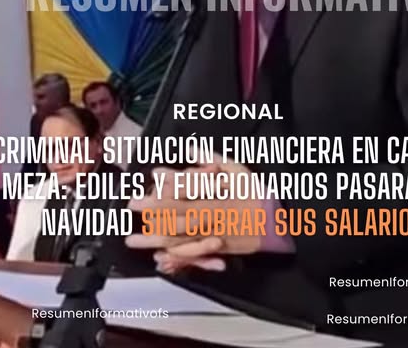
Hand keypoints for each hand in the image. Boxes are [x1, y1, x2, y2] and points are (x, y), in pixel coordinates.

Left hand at [126, 155, 263, 272]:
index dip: (165, 186)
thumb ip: (211, 160)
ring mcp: (213, 234)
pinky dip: (175, 256)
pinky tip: (160, 256)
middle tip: (132, 209)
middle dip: (151, 213)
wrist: (276, 223)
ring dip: (155, 238)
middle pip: (177, 214)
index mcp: (217, 194)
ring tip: (136, 239)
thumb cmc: (256, 194)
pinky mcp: (215, 248)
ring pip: (181, 237)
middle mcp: (212, 214)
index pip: (186, 189)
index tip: (148, 183)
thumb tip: (191, 150)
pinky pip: (192, 254)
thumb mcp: (237, 170)